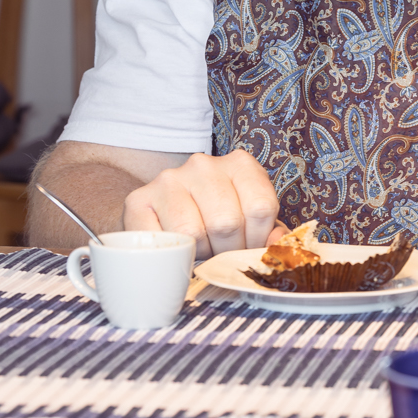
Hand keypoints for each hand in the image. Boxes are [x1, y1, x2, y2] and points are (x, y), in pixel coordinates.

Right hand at [121, 149, 283, 258]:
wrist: (160, 214)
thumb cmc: (212, 218)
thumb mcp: (248, 219)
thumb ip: (268, 231)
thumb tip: (278, 243)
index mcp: (239, 164)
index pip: (261, 207)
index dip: (257, 238)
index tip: (248, 245)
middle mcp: (203, 165)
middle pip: (227, 222)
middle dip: (228, 249)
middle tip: (222, 253)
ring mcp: (169, 179)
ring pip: (195, 232)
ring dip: (201, 253)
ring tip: (200, 249)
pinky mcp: (139, 200)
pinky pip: (164, 238)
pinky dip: (173, 254)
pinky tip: (178, 248)